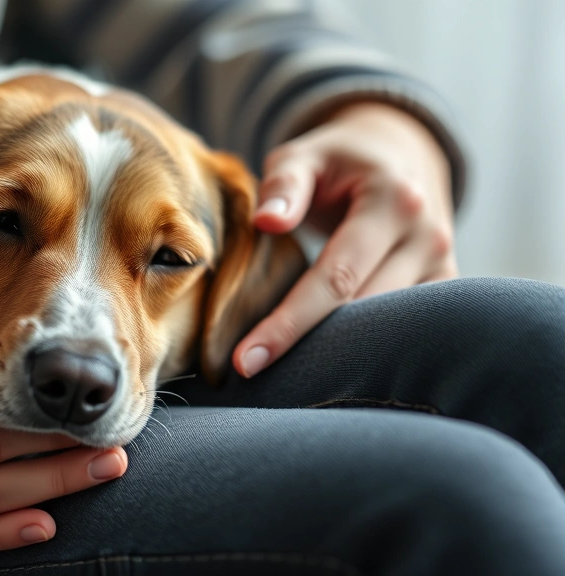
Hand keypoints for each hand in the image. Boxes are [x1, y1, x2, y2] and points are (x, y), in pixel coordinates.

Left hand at [234, 102, 457, 376]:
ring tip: (288, 382)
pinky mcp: (445, 286)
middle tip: (254, 376)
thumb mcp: (305, 155)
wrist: (400, 152)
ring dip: (342, 356)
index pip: (336, 278)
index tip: (247, 360)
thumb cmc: (338, 159)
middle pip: (365, 313)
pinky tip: (330, 372)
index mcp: (393, 201)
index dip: (289, 323)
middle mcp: (428, 237)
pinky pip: (408, 330)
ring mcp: (443, 265)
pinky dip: (371, 349)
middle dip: (311, 349)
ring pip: (392, 331)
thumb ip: (283, 184)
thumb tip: (267, 222)